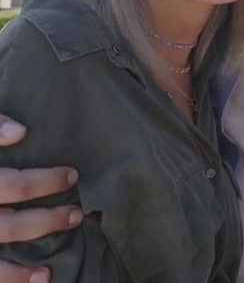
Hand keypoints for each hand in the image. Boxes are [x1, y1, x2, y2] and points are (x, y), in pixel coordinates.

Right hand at [0, 116, 82, 282]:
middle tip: (76, 213)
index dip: (44, 182)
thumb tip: (20, 132)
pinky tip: (40, 278)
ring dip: (26, 266)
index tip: (72, 175)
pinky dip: (12, 279)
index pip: (13, 185)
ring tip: (53, 262)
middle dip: (47, 221)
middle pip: (10, 225)